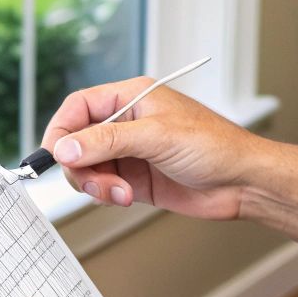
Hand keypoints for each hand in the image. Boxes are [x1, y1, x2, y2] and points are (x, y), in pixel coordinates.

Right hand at [41, 77, 263, 219]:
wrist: (243, 182)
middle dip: (80, 165)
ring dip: (95, 184)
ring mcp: (129, 153)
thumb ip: (107, 141)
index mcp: (130, 98)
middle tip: (93, 182)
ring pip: (87, 168)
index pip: (79, 107)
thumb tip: (65, 147)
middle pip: (77, 142)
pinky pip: (102, 187)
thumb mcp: (157, 137)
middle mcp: (126, 124)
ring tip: (120, 193)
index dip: (61, 130)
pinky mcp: (134, 180)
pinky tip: (126, 198)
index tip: (55, 155)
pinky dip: (106, 196)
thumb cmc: (215, 146)